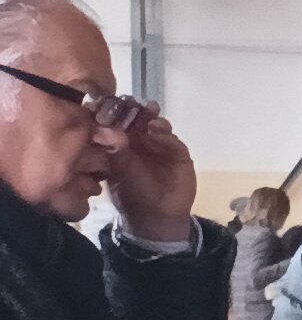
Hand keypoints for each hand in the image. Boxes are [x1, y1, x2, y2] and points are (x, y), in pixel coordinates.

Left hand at [104, 108, 195, 246]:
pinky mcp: (178, 152)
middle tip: (129, 103)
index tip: (106, 105)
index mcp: (120, 142)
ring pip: (155, 122)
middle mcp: (140, 139)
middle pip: (137, 116)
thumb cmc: (129, 193)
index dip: (113, 110)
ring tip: (148, 110)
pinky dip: (165, 133)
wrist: (154, 216)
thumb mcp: (113, 169)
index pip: (116, 119)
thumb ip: (110, 147)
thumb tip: (105, 122)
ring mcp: (160, 144)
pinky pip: (172, 139)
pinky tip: (158, 130)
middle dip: (133, 107)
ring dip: (151, 115)